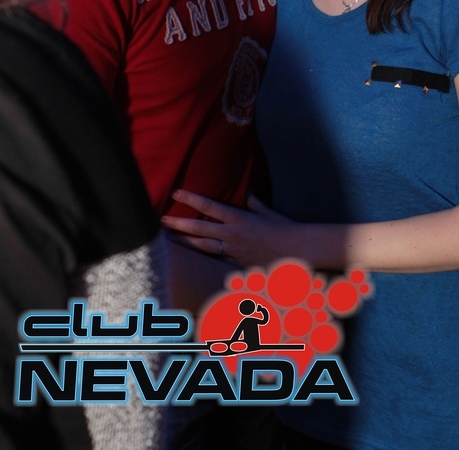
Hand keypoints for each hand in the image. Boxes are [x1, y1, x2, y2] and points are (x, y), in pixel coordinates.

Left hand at [161, 190, 291, 267]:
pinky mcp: (237, 264)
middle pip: (199, 229)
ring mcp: (233, 251)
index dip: (191, 198)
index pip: (209, 206)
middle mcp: (232, 234)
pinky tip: (193, 265)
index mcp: (238, 218)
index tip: (176, 192)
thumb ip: (255, 204)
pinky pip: (218, 262)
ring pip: (203, 247)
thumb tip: (248, 193)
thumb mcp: (268, 212)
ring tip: (170, 240)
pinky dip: (207, 262)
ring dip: (186, 243)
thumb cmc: (284, 228)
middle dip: (179, 224)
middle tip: (161, 220)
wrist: (296, 250)